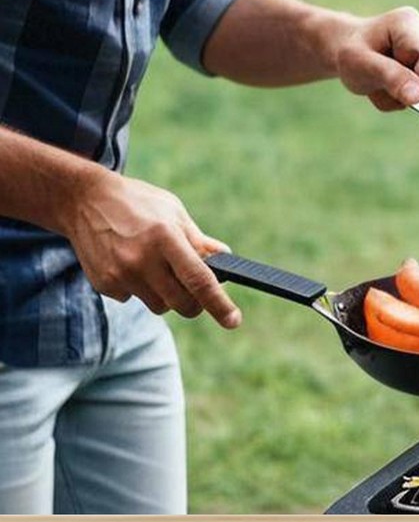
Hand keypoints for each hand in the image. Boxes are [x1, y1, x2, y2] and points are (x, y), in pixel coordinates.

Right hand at [62, 171, 241, 327]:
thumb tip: (226, 259)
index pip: (199, 280)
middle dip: (195, 302)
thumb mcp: (173, 212)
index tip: (233, 320)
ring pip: (160, 306)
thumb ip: (199, 241)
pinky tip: (129, 264)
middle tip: (194, 290)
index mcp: (165, 238)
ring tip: (156, 267)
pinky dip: (139, 288)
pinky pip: (134, 299)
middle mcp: (142, 259)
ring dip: (166, 296)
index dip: (219, 304)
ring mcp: (120, 273)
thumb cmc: (138, 204)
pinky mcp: (105, 283)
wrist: (83, 201)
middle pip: (182, 303)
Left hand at [330, 6, 418, 111]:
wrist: (351, 52)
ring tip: (382, 82)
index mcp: (408, 23)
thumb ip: (390, 76)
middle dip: (411, 90)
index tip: (411, 99)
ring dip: (405, 96)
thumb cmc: (352, 53)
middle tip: (383, 87)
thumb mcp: (360, 64)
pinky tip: (391, 86)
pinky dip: (407, 98)